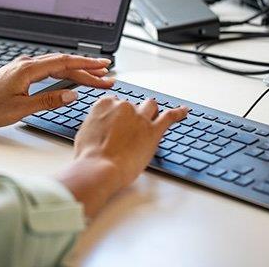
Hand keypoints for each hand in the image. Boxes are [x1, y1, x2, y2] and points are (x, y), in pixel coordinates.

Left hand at [0, 54, 114, 127]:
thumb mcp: (22, 108)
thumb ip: (48, 100)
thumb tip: (71, 95)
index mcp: (29, 69)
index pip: (64, 63)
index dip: (86, 65)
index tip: (104, 66)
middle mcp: (27, 64)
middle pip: (64, 64)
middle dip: (87, 69)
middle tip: (107, 75)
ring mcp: (23, 67)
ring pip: (56, 67)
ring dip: (76, 71)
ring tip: (96, 77)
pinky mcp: (20, 73)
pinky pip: (48, 70)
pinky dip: (63, 73)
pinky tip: (71, 78)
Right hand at [57, 97, 188, 217]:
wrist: (99, 168)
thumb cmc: (89, 156)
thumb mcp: (84, 134)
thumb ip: (96, 125)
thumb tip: (99, 129)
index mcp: (104, 105)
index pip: (114, 102)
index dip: (116, 114)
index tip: (117, 122)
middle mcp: (123, 107)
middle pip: (132, 105)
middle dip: (132, 114)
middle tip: (130, 128)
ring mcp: (140, 117)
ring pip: (150, 106)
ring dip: (151, 111)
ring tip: (153, 116)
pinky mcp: (153, 130)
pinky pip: (169, 116)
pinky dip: (178, 113)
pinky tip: (184, 112)